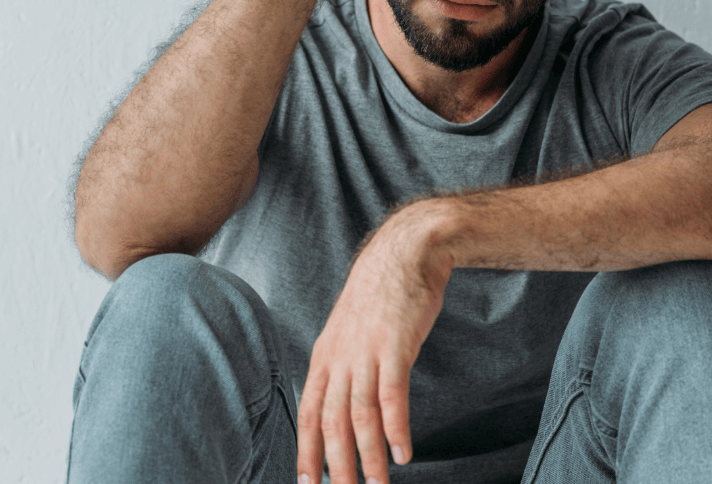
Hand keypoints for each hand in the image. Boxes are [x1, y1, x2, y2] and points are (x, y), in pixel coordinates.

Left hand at [296, 201, 456, 483]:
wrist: (405, 251)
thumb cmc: (381, 294)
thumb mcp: (349, 329)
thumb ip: (343, 363)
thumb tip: (341, 398)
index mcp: (325, 355)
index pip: (307, 412)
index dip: (306, 451)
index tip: (307, 483)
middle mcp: (339, 357)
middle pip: (331, 422)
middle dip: (336, 466)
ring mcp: (365, 351)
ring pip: (360, 415)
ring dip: (368, 456)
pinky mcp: (395, 345)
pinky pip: (392, 394)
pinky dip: (395, 427)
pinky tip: (401, 452)